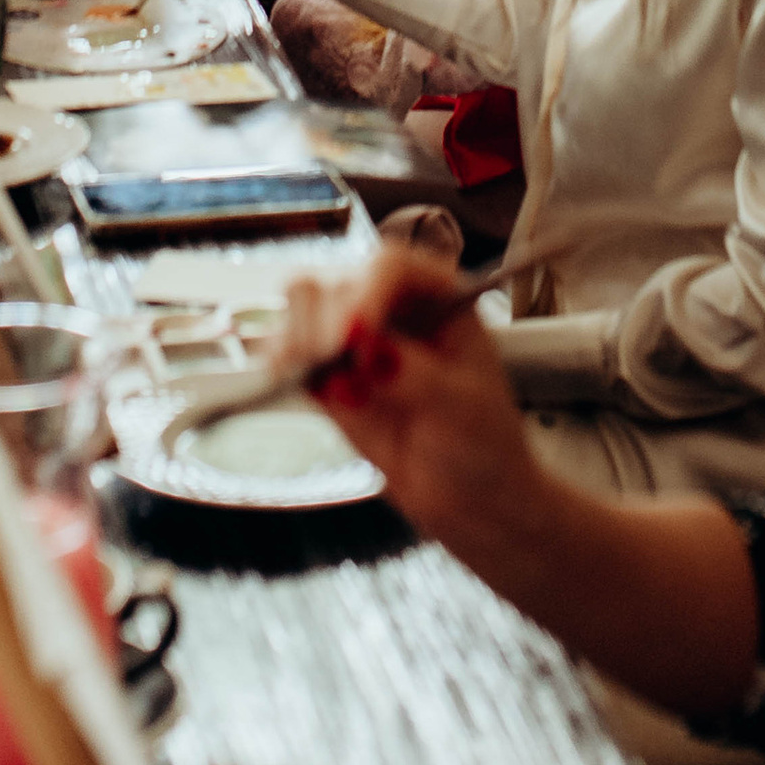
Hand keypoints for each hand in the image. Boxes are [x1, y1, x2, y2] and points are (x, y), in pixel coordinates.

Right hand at [276, 245, 543, 554]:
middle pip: (336, 281)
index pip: (391, 267)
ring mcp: (355, 337)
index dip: (366, 292)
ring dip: (296, 334)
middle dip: (324, 320)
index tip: (354, 335)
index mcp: (437, 294)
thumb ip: (414, 374)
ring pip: (303, 304)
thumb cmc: (484, 442)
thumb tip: (363, 341)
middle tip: (328, 363)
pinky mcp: (328, 374)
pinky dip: (280, 360)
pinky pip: (288, 349)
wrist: (471, 498)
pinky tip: (288, 379)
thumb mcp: (461, 408)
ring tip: (313, 374)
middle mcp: (392, 304)